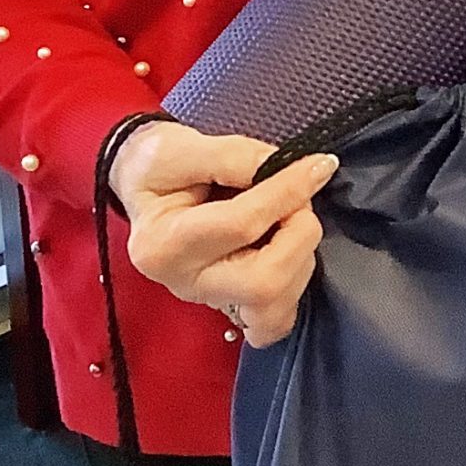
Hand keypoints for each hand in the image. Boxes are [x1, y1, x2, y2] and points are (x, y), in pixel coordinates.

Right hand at [108, 120, 335, 347]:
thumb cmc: (159, 166)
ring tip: (287, 218)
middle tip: (298, 200)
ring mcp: (209, 302)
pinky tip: (287, 252)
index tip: (319, 165)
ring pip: (277, 302)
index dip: (288, 191)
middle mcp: (185, 283)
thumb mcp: (182, 147)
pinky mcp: (232, 309)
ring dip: (301, 254)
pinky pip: (277, 319)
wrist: (147, 185)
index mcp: (163, 244)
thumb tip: (289, 168)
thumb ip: (236, 157)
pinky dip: (294, 286)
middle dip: (299, 234)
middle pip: (264, 282)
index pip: (241, 225)